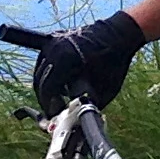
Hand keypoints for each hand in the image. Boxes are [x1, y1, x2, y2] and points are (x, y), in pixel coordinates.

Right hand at [27, 11, 145, 109]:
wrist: (120, 35)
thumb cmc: (114, 63)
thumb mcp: (104, 90)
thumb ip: (86, 106)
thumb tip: (74, 123)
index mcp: (64, 59)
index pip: (47, 88)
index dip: (50, 106)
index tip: (55, 116)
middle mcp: (55, 47)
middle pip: (40, 80)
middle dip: (46, 98)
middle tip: (55, 111)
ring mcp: (53, 41)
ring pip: (40, 71)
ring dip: (46, 87)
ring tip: (58, 99)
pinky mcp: (54, 39)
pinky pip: (44, 61)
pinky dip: (49, 74)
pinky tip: (60, 84)